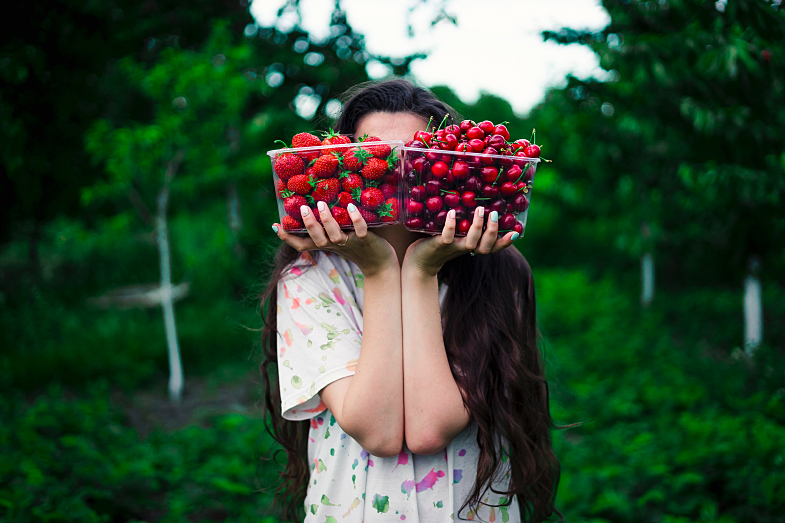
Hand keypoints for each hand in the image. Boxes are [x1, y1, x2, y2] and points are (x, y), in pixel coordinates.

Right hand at [273, 202, 398, 277]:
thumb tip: (315, 204)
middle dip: (309, 225)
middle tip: (302, 209)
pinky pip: (360, 229)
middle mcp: (334, 245)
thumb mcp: (338, 238)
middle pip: (316, 240)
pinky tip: (351, 206)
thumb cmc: (356, 246)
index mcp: (326, 244)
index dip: (288, 238)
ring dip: (327, 221)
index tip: (275, 225)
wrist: (379, 263)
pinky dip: (356, 218)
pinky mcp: (365, 240)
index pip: (302, 245)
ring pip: (335, 235)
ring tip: (321, 205)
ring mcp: (350, 243)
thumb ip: (327, 226)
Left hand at [402, 206, 518, 276]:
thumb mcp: (455, 233)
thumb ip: (464, 221)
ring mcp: (453, 247)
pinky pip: (447, 237)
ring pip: (470, 243)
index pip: (493, 247)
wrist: (419, 261)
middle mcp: (465, 248)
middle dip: (492, 231)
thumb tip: (475, 199)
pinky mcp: (439, 245)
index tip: (516, 232)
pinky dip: (451, 225)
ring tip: (480, 210)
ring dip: (477, 227)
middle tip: (494, 214)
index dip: (505, 242)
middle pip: (486, 247)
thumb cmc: (439, 242)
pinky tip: (452, 213)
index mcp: (472, 246)